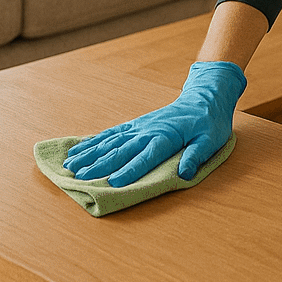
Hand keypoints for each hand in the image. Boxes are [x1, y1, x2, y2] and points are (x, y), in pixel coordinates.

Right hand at [64, 61, 246, 185]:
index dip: (130, 171)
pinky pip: (111, 133)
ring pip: (110, 141)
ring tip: (70, 165)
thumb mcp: (211, 140)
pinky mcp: (135, 124)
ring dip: (90, 153)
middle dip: (99, 164)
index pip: (146, 157)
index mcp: (166, 137)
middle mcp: (148, 131)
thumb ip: (196, 156)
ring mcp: (139, 126)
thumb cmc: (209, 123)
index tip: (114, 183)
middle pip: (121, 150)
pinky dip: (93, 141)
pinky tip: (79, 149)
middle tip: (80, 177)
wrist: (204, 98)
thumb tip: (185, 173)